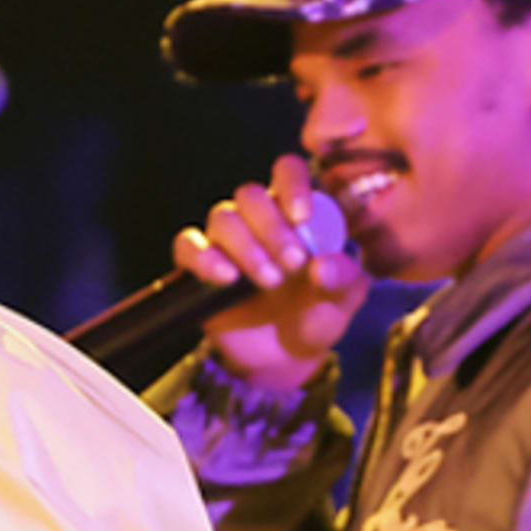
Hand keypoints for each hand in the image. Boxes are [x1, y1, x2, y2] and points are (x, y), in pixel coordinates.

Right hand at [172, 152, 369, 390]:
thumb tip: (322, 264)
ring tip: (270, 281)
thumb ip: (342, 280)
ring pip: (222, 217)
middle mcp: (259, 220)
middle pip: (250, 194)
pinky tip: (227, 277)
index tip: (302, 217)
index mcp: (297, 214)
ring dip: (247, 246)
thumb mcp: (341, 303)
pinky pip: (188, 245)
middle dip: (272, 227)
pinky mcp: (199, 266)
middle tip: (294, 263)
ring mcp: (227, 241)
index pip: (287, 171)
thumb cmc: (317, 318)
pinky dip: (204, 257)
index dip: (292, 185)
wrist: (283, 359)